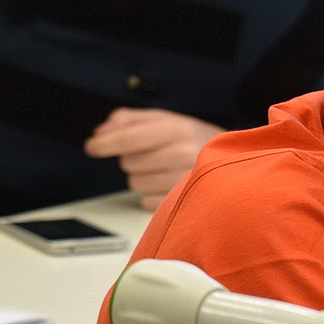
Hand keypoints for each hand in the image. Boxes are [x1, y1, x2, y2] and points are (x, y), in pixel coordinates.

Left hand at [85, 107, 223, 206]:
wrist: (232, 161)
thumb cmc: (194, 140)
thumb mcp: (165, 120)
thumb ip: (129, 120)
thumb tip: (100, 132)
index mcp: (177, 129)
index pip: (128, 139)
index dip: (104, 144)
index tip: (91, 147)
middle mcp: (182, 154)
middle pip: (128, 162)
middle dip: (133, 159)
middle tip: (154, 154)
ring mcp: (183, 181)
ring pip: (134, 183)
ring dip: (142, 177)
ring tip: (164, 169)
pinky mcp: (182, 203)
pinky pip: (146, 201)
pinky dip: (152, 194)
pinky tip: (168, 184)